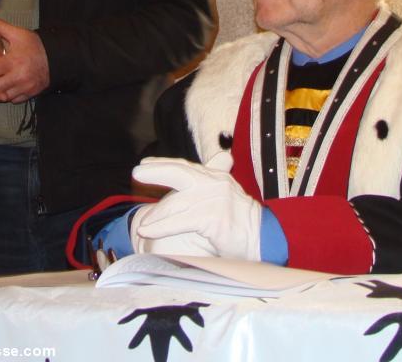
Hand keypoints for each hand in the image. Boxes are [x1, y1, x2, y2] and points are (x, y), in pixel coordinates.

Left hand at [131, 152, 261, 260]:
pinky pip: (181, 221)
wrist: (265, 238)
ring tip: (141, 225)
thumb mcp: (226, 196)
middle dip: (156, 171)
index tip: (144, 164)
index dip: (163, 164)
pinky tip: (148, 231)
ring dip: (156, 214)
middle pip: (180, 172)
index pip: (186, 166)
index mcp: (217, 176)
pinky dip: (162, 226)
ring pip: (177, 203)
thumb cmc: (242, 222)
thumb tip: (202, 172)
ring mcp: (215, 199)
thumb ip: (210, 185)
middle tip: (137, 173)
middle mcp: (215, 183)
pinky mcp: (214, 217)